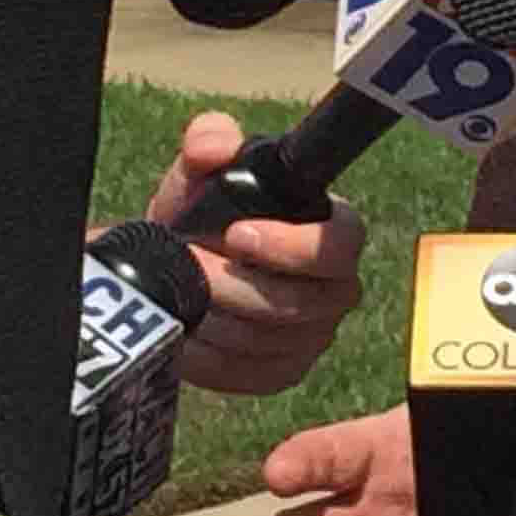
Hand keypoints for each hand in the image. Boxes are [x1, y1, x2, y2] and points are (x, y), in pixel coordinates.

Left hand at [144, 111, 365, 394]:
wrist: (173, 271)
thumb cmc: (200, 215)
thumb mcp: (198, 172)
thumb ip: (206, 142)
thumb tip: (214, 147)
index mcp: (331, 231)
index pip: (342, 243)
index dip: (293, 245)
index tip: (237, 233)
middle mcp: (336, 288)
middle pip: (302, 302)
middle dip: (236, 284)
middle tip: (190, 262)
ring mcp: (313, 336)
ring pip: (270, 339)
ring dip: (215, 315)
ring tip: (180, 290)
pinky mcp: (281, 373)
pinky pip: (248, 373)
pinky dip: (208, 354)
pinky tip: (183, 327)